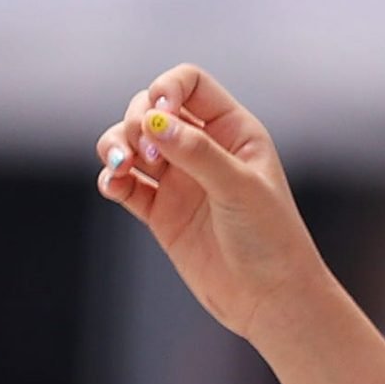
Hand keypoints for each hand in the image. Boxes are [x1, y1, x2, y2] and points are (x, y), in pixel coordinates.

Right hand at [94, 65, 328, 346]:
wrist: (271, 300)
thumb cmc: (271, 241)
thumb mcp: (239, 189)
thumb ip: (197, 152)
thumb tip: (154, 120)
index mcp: (234, 132)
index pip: (189, 83)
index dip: (166, 87)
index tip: (158, 112)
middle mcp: (205, 150)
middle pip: (150, 108)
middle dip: (137, 121)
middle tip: (151, 157)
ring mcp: (181, 180)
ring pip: (131, 142)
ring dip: (115, 145)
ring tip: (123, 168)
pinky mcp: (161, 212)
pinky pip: (124, 183)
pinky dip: (112, 178)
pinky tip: (116, 186)